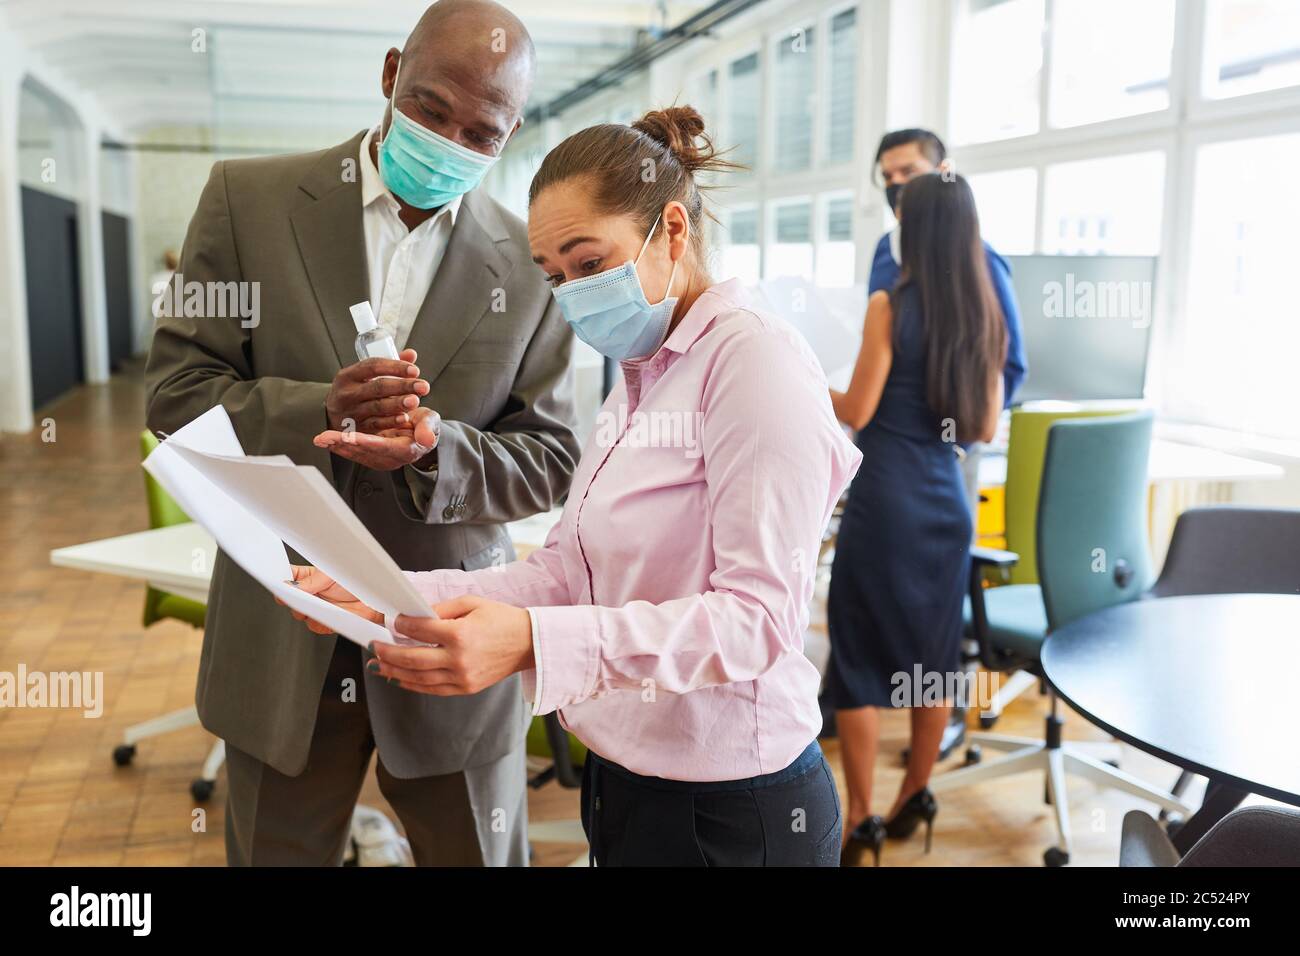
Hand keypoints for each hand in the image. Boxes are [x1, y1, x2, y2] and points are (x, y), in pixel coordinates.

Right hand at [279, 565, 381, 633]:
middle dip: (293, 599)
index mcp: (307, 577)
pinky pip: (314, 626)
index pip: (285, 577)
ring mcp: (316, 608)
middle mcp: (309, 593)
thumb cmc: (355, 582)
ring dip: (308, 611)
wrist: (374, 600)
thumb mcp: (330, 575)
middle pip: (289, 599)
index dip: (279, 582)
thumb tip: (292, 586)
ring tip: (321, 604)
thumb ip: (311, 581)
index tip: (278, 585)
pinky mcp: (324, 622)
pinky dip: (321, 622)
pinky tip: (329, 614)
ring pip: (299, 615)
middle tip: (301, 596)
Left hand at [314, 406, 440, 470]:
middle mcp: (392, 458)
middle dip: (345, 444)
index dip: (367, 442)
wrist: (422, 432)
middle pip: (366, 452)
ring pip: (356, 454)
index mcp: (406, 450)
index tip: (351, 437)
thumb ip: (428, 428)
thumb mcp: (432, 422)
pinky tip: (326, 440)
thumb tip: (426, 439)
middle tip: (325, 437)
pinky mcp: (372, 456)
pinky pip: (354, 453)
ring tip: (321, 438)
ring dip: (337, 446)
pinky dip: (339, 446)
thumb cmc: (426, 425)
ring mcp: (380, 459)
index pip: (385, 447)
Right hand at [325, 348, 428, 433]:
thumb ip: (388, 366)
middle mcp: (347, 393)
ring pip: (377, 407)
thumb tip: (411, 354)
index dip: (395, 367)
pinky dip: (391, 421)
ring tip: (415, 400)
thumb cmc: (355, 392)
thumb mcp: (364, 377)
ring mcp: (351, 412)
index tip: (415, 370)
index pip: (372, 366)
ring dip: (398, 403)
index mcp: (348, 376)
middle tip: (423, 386)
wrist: (332, 417)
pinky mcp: (356, 428)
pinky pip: (376, 424)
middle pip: (377, 387)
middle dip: (402, 386)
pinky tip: (405, 417)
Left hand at [370, 595, 533, 695]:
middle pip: (413, 658)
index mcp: (460, 634)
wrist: (528, 643)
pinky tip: (400, 679)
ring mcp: (462, 677)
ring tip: (379, 666)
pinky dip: (413, 685)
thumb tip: (416, 614)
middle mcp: (459, 659)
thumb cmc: (503, 620)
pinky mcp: (466, 688)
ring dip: (395, 672)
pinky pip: (433, 689)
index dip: (401, 624)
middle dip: (389, 653)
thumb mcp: (472, 603)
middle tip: (374, 647)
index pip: (420, 630)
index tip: (392, 621)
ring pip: (419, 678)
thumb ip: (442, 609)